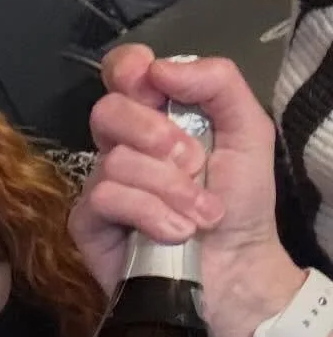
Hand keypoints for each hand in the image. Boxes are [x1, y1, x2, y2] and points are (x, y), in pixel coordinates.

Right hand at [70, 47, 302, 336]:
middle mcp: (123, 144)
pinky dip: (149, 213)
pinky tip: (175, 232)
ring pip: (115, 160)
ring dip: (169, 189)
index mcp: (158, 115)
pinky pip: (106, 198)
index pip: (123, 71)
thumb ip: (218, 84)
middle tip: (193, 163)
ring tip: (200, 215)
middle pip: (108, 110)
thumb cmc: (240, 201)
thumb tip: (159, 69)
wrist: (237, 268)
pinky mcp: (88, 221)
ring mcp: (102, 183)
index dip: (130, 69)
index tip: (156, 87)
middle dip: (154, 134)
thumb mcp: (248, 131)